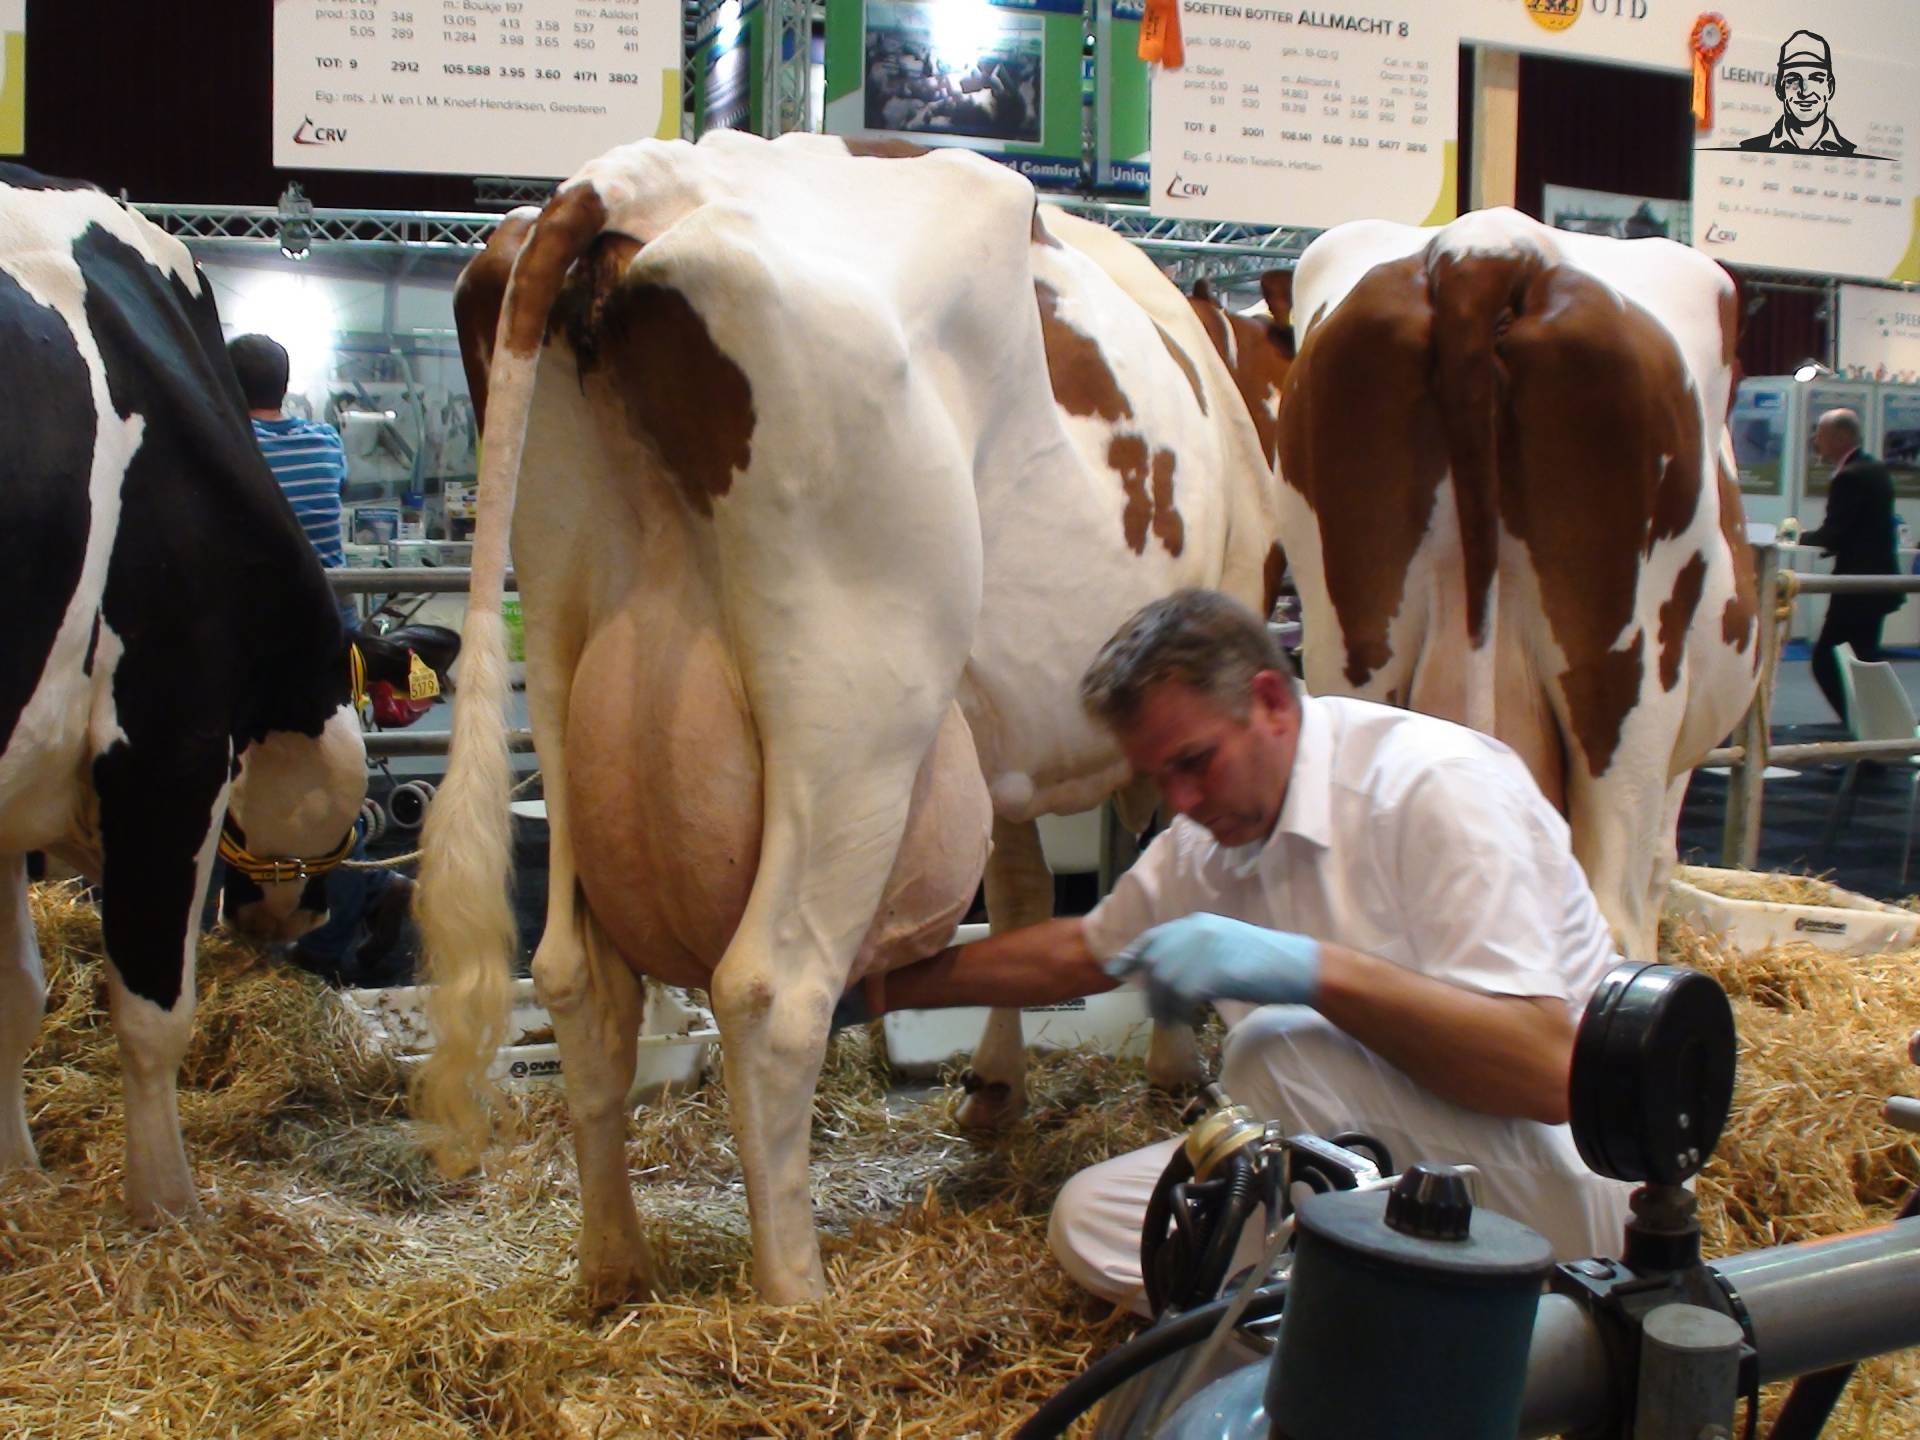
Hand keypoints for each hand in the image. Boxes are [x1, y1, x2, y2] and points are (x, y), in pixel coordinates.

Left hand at [1105, 913, 1320, 1025]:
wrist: (1297, 967)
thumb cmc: (1267, 960)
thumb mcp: (1225, 945)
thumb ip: (1196, 951)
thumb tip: (1167, 972)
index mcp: (1198, 921)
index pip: (1153, 937)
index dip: (1132, 955)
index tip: (1116, 970)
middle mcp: (1195, 931)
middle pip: (1154, 961)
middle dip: (1150, 989)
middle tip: (1156, 1012)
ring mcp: (1202, 950)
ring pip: (1163, 981)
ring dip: (1163, 1005)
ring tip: (1172, 1021)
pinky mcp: (1210, 973)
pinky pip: (1180, 996)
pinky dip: (1179, 1012)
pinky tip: (1187, 1021)